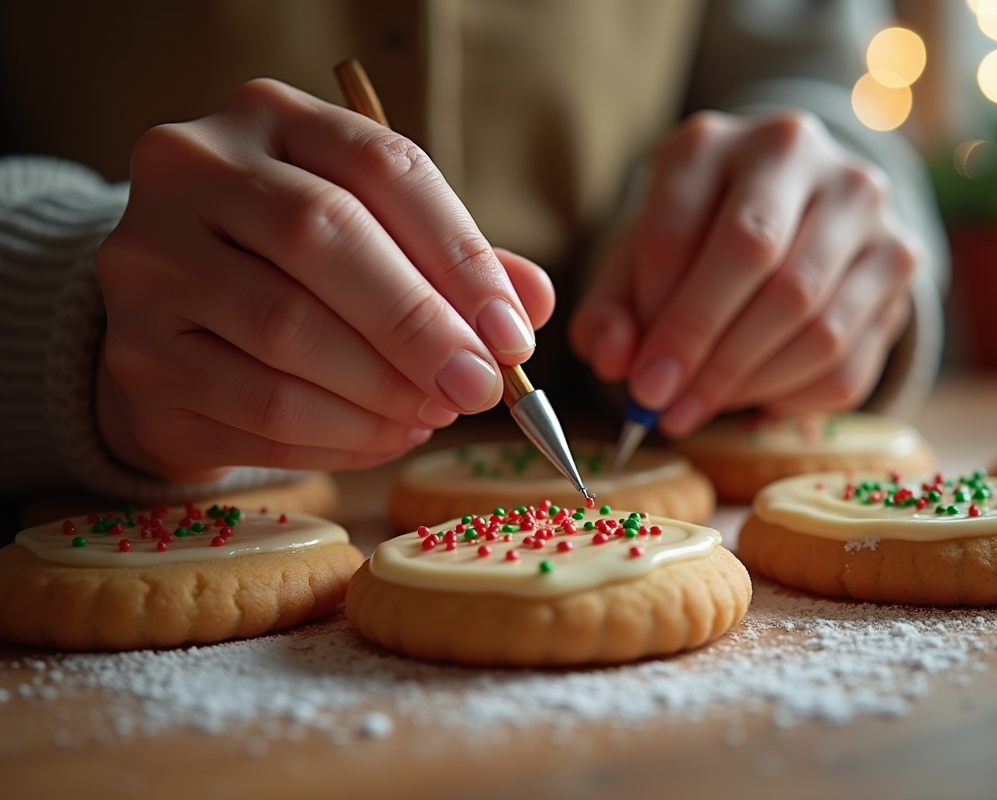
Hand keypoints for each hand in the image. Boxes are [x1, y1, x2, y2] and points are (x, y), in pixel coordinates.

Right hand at [95, 79, 553, 482]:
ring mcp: (148, 263)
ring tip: (436, 414)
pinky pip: (256, 407)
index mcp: (270, 121)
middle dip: (418, 326)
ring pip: (284, 330)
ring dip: (383, 390)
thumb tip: (531, 305)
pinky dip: (340, 435)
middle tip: (480, 387)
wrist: (182, 322)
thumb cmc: (303, 272)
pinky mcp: (136, 357)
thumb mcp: (380, 240)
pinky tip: (385, 438)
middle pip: (320, 237)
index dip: (459, 254)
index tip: (512, 333)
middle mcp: (191, 171)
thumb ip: (454, 263)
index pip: (382, 165)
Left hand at [570, 110, 915, 436]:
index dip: (659, 320)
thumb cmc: (691, 242)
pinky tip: (754, 399)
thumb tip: (614, 359)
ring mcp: (861, 201)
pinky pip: (851, 354)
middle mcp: (793, 150)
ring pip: (814, 316)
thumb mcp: (634, 265)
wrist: (787, 207)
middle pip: (756, 262)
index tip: (639, 381)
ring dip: (750, 382)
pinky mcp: (900, 254)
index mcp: (707, 142)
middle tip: (668, 408)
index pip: (677, 235)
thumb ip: (609, 312)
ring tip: (701, 410)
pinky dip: (795, 393)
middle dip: (707, 352)